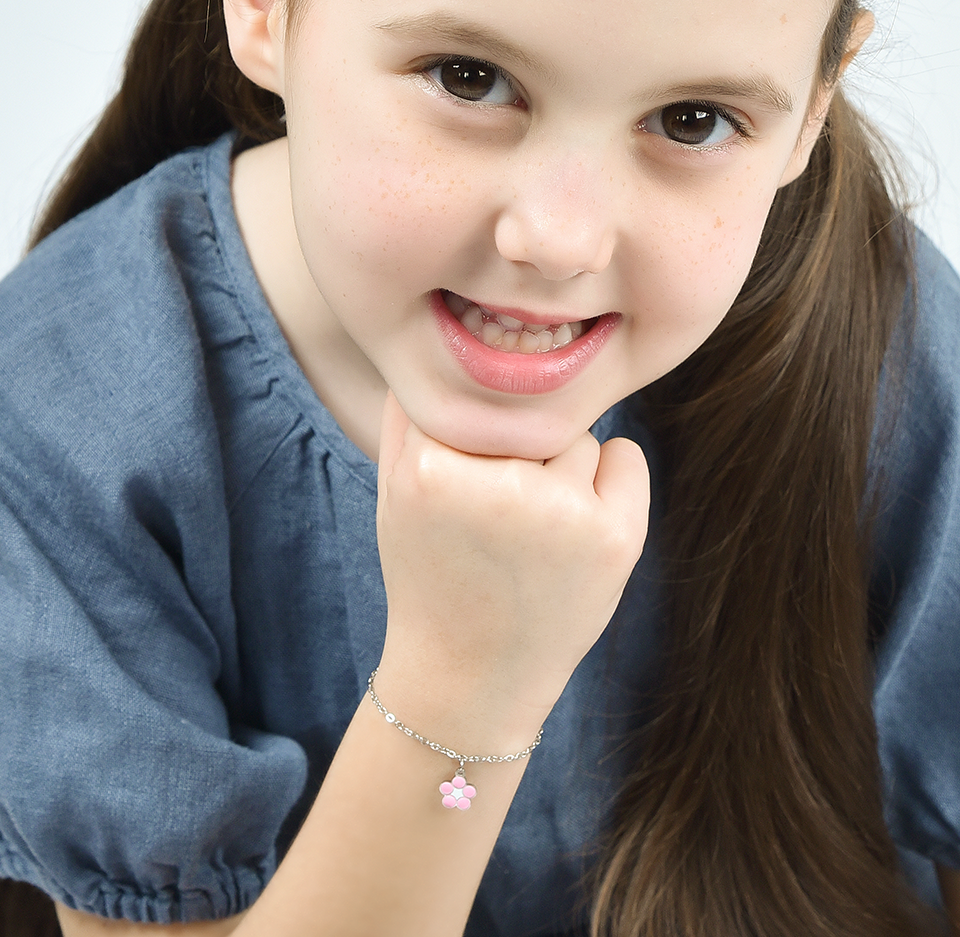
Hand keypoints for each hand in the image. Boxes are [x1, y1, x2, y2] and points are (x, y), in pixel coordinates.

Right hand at [375, 392, 648, 746]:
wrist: (469, 675)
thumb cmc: (429, 574)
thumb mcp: (393, 494)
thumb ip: (405, 416)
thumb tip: (440, 344)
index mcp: (431, 469)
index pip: (471, 391)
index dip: (474, 428)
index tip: (468, 470)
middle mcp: (499, 486)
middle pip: (527, 408)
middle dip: (517, 444)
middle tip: (498, 508)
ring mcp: (563, 513)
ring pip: (576, 430)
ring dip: (561, 463)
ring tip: (533, 526)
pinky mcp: (617, 538)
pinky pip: (626, 455)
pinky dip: (609, 480)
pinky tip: (576, 527)